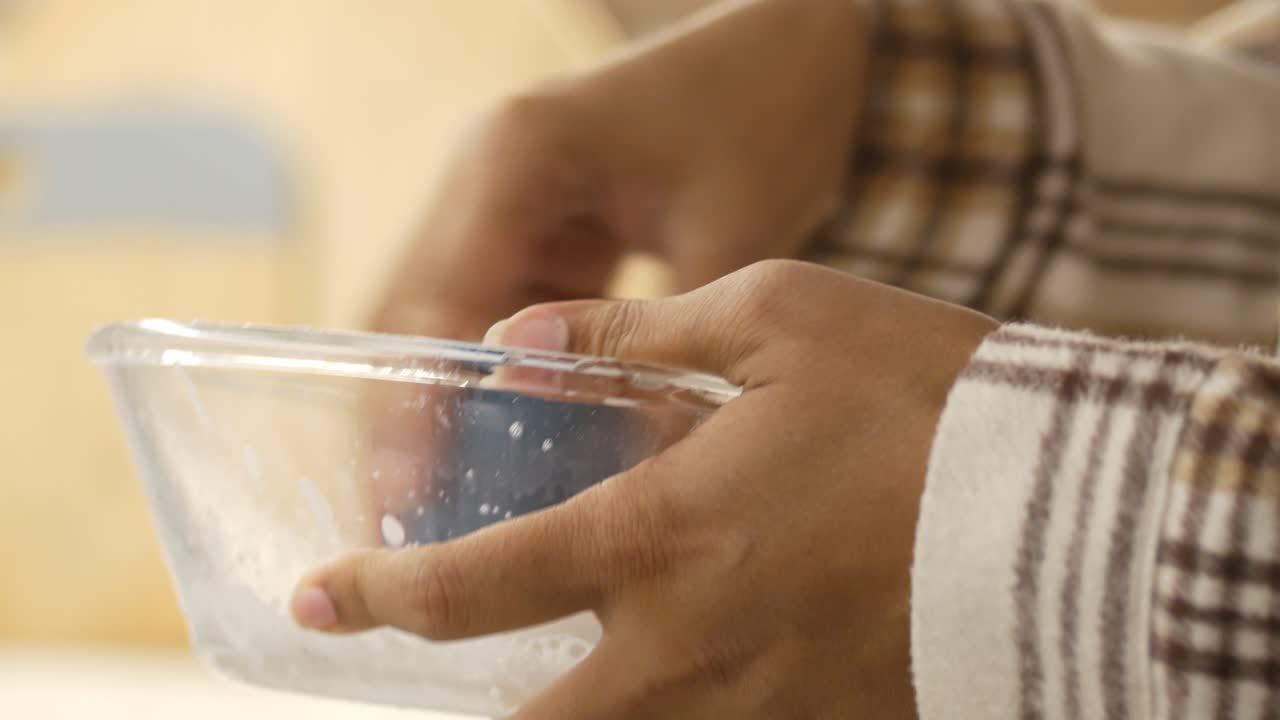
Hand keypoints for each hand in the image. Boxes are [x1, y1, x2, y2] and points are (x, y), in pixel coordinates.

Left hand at [294, 260, 996, 717]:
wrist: (1072, 507)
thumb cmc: (924, 400)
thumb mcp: (775, 320)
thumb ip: (629, 337)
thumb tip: (517, 345)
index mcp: (661, 538)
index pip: (475, 590)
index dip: (381, 597)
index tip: (323, 598)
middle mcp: (688, 648)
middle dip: (462, 711)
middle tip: (428, 670)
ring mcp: (756, 708)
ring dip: (566, 717)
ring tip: (557, 667)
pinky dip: (673, 714)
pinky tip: (676, 672)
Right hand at [363, 0, 871, 524]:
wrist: (791, 51)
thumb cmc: (762, 112)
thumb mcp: (729, 229)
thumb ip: (675, 348)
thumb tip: (643, 473)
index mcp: (518, 159)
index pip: (437, 300)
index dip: (413, 405)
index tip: (403, 495)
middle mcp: (487, 180)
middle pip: (413, 316)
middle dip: (403, 421)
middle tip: (399, 527)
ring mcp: (503, 205)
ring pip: (444, 325)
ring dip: (439, 412)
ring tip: (435, 514)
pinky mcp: (533, 230)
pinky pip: (495, 321)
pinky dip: (494, 388)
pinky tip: (504, 457)